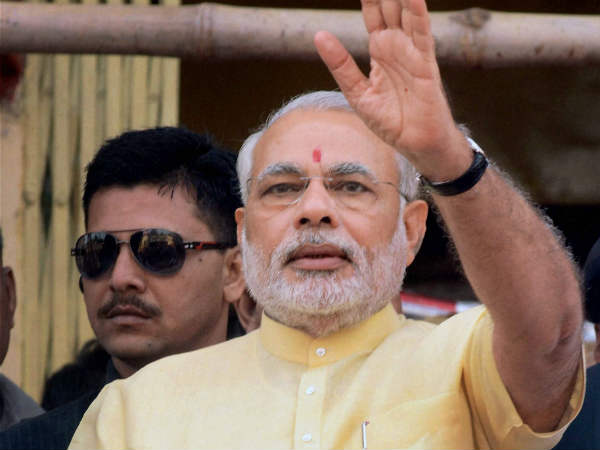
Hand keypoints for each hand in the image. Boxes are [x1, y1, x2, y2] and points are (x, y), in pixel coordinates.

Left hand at [315, 0, 468, 177]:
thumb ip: (341, 64)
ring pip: (405, 11)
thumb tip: (318, 35)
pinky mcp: (425, 63)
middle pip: (389, 5)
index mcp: (381, 51)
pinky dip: (416, 11)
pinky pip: (421, 32)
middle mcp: (397, 45)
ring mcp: (412, 51)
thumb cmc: (392, 122)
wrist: (417, 145)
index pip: (373, 13)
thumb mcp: (357, 93)